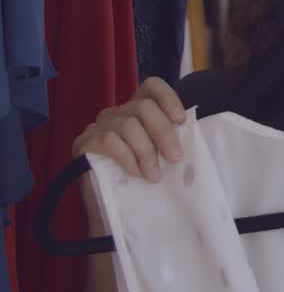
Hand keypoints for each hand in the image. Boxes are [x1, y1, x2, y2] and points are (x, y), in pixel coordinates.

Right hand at [72, 77, 187, 183]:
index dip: (168, 98)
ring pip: (128, 125)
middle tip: (174, 158)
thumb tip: (191, 135)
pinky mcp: (85, 143)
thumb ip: (167, 140)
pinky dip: (127, 158)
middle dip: (163, 132)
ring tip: (155, 175)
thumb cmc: (136, 177)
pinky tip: (135, 173)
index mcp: (136, 110)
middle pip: (144, 107)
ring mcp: (98, 126)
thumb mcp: (156, 154)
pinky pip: (110, 141)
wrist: (105, 205)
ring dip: (146, 152)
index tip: (181, 120)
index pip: (151, 86)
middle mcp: (116, 113)